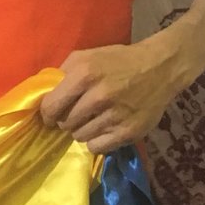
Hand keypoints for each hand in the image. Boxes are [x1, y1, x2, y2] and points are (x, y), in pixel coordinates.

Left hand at [39, 40, 179, 153]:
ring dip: (81, 130)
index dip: (47, 113)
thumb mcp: (85, 57)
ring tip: (91, 120)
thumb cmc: (117, 60)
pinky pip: (97, 147)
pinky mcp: (128, 132)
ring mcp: (115, 116)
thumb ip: (63, 73)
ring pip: (80, 137)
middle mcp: (98, 97)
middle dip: (66, 120)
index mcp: (84, 74)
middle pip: (65, 123)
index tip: (50, 115)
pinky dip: (96, 141)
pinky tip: (102, 129)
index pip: (52, 106)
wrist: (159, 68)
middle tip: (75, 114)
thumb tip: (45, 95)